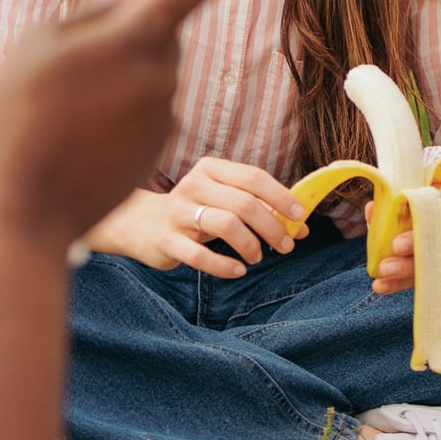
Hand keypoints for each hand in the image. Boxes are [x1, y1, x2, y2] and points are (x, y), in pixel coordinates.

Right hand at [0, 0, 211, 249]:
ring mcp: (165, 116)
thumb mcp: (39, 45)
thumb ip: (94, 7)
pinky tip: (79, 130)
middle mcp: (163, 75)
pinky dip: (122, 108)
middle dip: (134, 27)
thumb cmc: (19, 117)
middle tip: (80, 47)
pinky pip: (147, 111)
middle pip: (165, 30)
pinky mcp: (158, 150)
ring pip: (153, 72)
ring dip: (123, 71)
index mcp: (136, 38)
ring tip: (67, 98)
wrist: (24, 207)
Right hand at [92, 158, 309, 278]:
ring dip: (251, 244)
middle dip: (272, 227)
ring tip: (258, 257)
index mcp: (212, 169)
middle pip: (244, 203)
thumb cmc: (194, 210)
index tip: (299, 217)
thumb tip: (301, 227)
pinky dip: (224, 265)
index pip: (254, 178)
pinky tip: (238, 270)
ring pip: (225, 224)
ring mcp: (178, 212)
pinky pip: (200, 255)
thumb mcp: (223, 200)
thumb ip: (258, 207)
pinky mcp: (166, 240)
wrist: (139, 223)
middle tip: (286, 246)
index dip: (281, 197)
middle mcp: (194, 185)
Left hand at [369, 183, 440, 295]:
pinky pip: (418, 277)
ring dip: (407, 267)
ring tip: (383, 270)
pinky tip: (380, 286)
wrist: (414, 219)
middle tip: (395, 247)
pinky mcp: (432, 268)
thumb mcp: (396, 197)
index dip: (434, 205)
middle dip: (417, 242)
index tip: (410, 211)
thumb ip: (386, 202)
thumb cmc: (405, 202)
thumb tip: (372, 210)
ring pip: (433, 260)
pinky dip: (397, 283)